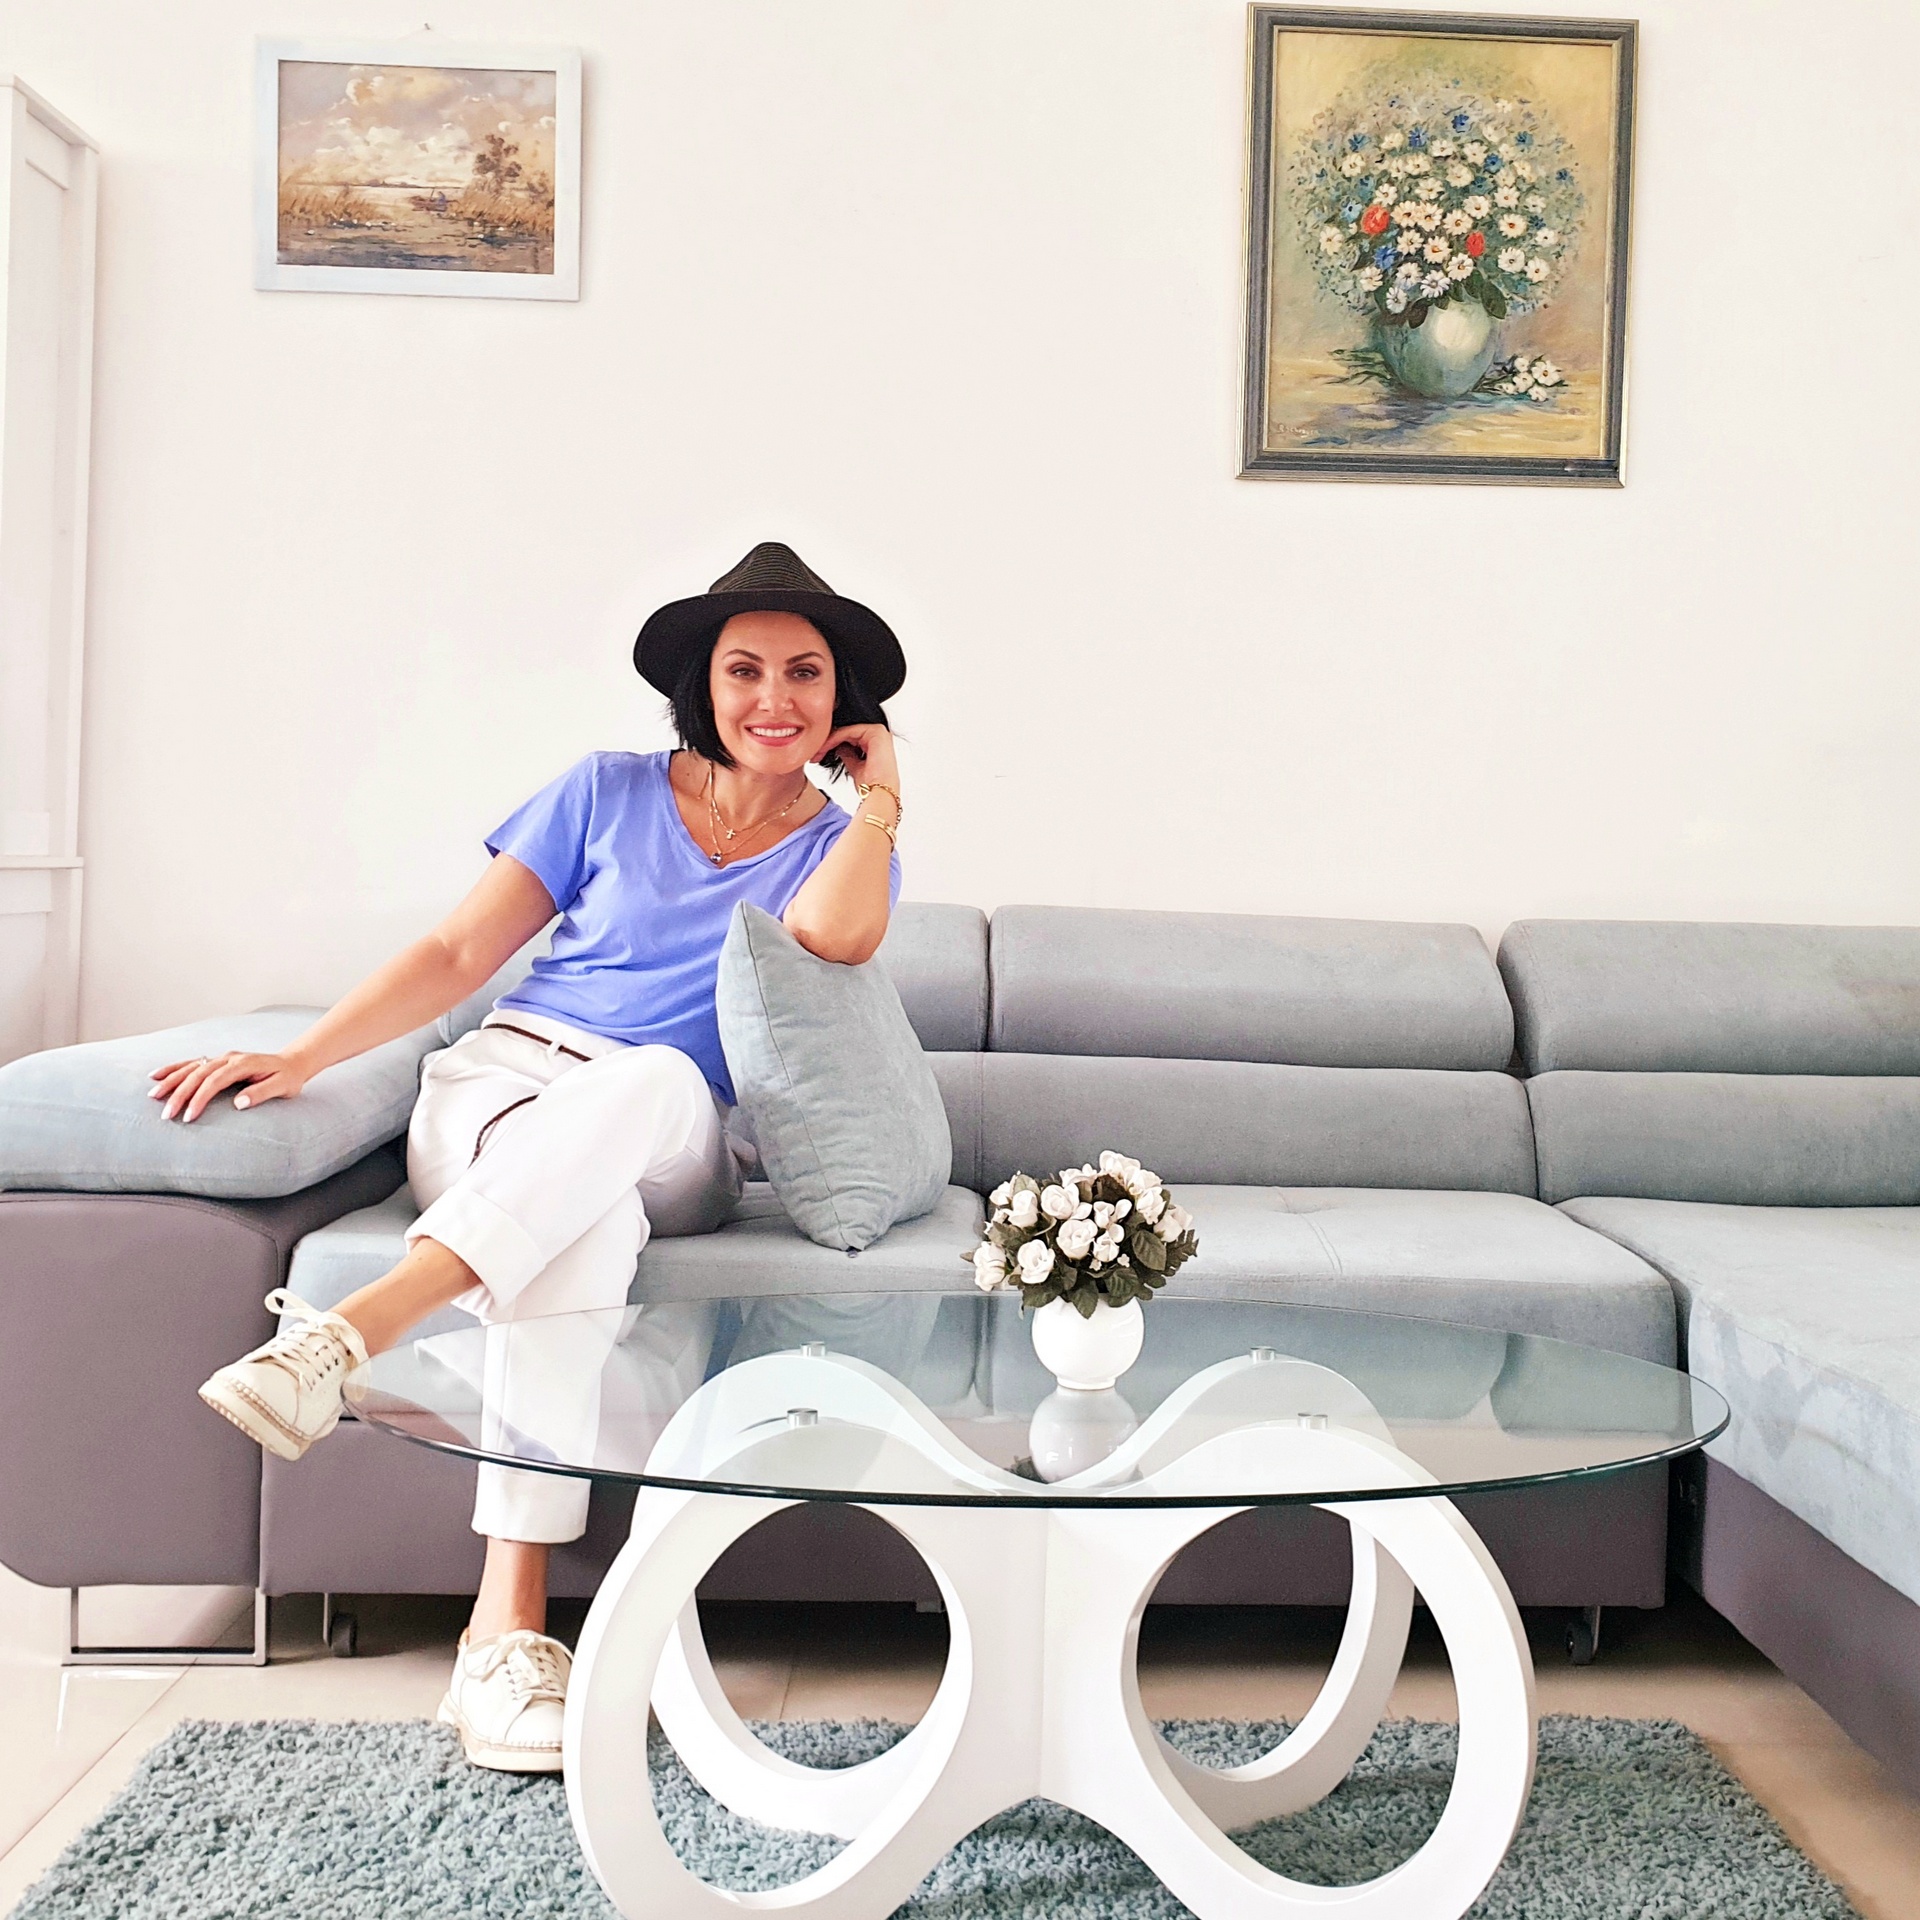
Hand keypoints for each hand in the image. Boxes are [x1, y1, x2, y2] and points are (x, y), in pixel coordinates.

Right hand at [149, 1051, 307, 1122]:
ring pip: (191, 1067)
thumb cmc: (288, 1078)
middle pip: (198, 1074)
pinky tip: (156, 1076)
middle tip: (166, 1115)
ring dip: (171, 1080)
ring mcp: (222, 1058)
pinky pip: (192, 1063)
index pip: (215, 1081)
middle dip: (180, 1094)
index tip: (189, 1117)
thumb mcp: (283, 1087)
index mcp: (243, 1064)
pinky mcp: (217, 1061)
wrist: (292, 1063)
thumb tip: (239, 1103)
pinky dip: (174, 1069)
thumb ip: (262, 1093)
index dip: (200, 1098)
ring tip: (153, 1096)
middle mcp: (229, 1058)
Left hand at [818, 723, 899, 799]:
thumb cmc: (870, 786)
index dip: (832, 743)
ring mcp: (879, 732)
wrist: (878, 794)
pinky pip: (849, 731)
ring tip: (818, 752)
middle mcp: (880, 736)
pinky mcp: (876, 732)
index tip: (817, 754)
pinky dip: (835, 738)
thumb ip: (847, 754)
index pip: (850, 737)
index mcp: (877, 744)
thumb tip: (837, 748)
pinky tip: (825, 748)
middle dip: (829, 742)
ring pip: (847, 731)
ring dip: (830, 740)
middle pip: (848, 732)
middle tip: (815, 753)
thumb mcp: (854, 767)